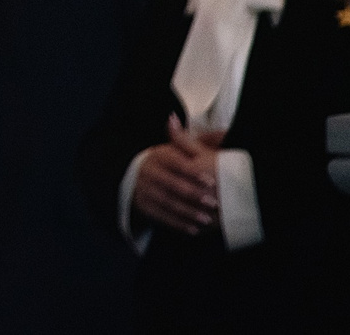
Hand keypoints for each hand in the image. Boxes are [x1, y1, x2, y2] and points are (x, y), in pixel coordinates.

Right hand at [131, 116, 224, 236]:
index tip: (211, 181)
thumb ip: (187, 141)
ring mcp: (144, 190)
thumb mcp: (173, 150)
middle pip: (171, 184)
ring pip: (167, 202)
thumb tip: (187, 120)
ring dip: (188, 212)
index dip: (193, 172)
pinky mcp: (143, 206)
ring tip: (207, 220)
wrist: (135, 178)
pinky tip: (194, 229)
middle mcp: (148, 171)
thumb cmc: (166, 164)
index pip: (176, 163)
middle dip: (193, 195)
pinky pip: (161, 217)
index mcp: (158, 155)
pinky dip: (178, 224)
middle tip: (213, 204)